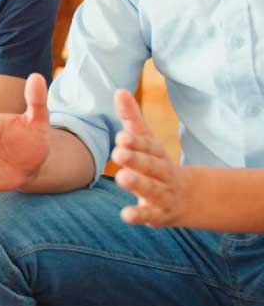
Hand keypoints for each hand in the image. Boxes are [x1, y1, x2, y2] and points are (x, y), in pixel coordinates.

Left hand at [111, 90, 186, 226]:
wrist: (188, 197)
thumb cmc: (157, 163)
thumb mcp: (147, 140)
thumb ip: (132, 118)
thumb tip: (119, 90)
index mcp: (157, 153)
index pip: (148, 146)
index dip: (136, 141)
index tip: (121, 136)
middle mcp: (162, 172)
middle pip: (151, 165)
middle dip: (136, 159)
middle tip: (117, 152)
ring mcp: (163, 193)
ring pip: (151, 188)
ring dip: (137, 183)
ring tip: (121, 178)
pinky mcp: (159, 213)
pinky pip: (150, 214)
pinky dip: (139, 215)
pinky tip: (126, 215)